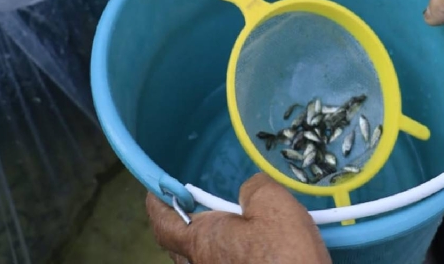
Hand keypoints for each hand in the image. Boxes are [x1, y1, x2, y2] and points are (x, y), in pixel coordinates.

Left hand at [146, 175, 330, 263]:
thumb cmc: (286, 256)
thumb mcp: (273, 202)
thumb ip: (253, 188)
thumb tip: (249, 193)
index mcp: (203, 241)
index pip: (164, 223)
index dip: (157, 204)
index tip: (157, 190)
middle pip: (180, 248)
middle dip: (182, 226)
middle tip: (195, 206)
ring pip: (200, 263)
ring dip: (207, 245)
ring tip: (228, 228)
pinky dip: (225, 258)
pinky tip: (250, 251)